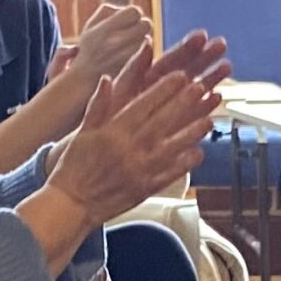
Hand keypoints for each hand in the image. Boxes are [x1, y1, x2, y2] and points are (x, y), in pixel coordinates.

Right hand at [46, 32, 229, 220]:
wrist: (71, 204)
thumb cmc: (73, 167)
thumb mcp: (81, 133)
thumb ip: (97, 106)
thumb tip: (108, 79)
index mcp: (112, 133)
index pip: (143, 105)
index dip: (164, 89)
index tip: (180, 76)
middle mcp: (129, 149)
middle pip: (162, 121)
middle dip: (183, 104)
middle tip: (201, 88)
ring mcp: (139, 170)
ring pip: (171, 147)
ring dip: (192, 132)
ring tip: (208, 119)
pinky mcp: (144, 189)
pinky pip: (169, 174)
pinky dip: (185, 164)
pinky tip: (198, 152)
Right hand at [67, 2, 148, 87]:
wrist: (85, 76)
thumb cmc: (90, 46)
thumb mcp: (91, 24)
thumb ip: (109, 11)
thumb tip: (129, 11)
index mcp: (105, 29)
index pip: (134, 12)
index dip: (133, 14)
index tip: (128, 19)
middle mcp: (115, 43)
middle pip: (146, 24)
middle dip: (141, 25)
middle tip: (134, 30)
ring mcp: (124, 58)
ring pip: (147, 40)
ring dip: (141, 40)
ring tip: (130, 43)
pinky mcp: (131, 69)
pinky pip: (146, 55)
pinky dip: (142, 53)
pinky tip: (131, 54)